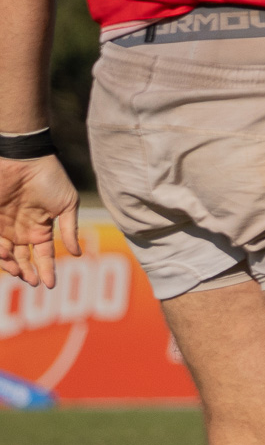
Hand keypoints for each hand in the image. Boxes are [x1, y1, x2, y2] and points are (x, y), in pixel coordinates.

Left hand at [0, 156, 79, 287]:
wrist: (24, 159)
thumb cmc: (50, 178)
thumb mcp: (67, 205)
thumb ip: (70, 230)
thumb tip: (77, 254)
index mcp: (42, 228)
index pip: (44, 255)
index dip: (47, 270)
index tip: (50, 285)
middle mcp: (22, 229)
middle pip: (22, 258)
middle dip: (26, 272)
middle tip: (30, 281)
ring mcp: (5, 224)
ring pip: (6, 254)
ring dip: (11, 265)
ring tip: (16, 270)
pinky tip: (6, 255)